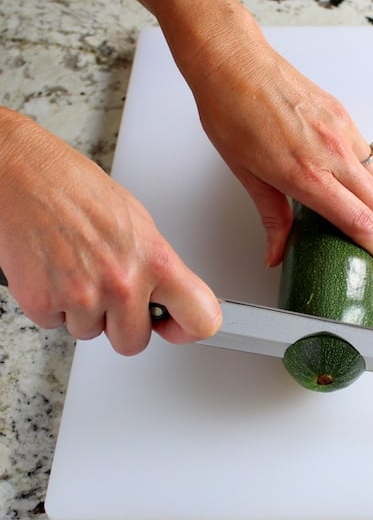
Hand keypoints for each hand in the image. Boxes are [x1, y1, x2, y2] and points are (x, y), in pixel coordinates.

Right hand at [0, 109, 220, 353]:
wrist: (26, 176)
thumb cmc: (80, 191)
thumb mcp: (140, 225)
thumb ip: (158, 268)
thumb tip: (170, 297)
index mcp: (155, 261)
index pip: (200, 318)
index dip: (187, 329)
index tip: (175, 326)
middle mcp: (122, 283)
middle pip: (134, 343)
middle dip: (123, 325)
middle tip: (111, 294)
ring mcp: (82, 296)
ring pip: (91, 333)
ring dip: (85, 312)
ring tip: (78, 270)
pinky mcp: (43, 302)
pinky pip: (56, 325)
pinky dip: (54, 305)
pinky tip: (56, 273)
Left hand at [189, 33, 372, 277]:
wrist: (232, 62)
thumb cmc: (231, 112)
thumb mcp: (246, 174)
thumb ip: (272, 218)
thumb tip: (277, 252)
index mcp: (306, 173)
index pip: (358, 221)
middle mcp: (331, 152)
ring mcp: (341, 131)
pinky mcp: (343, 116)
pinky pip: (370, 156)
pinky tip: (369, 192)